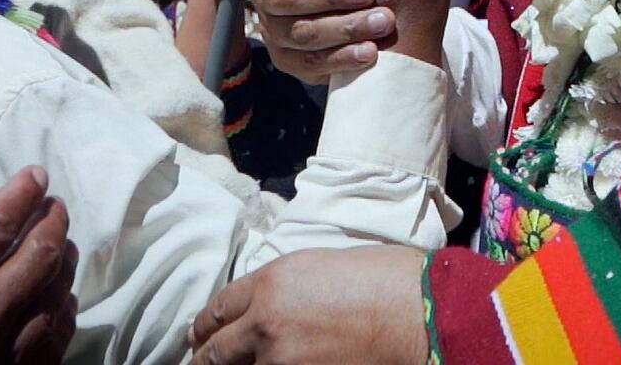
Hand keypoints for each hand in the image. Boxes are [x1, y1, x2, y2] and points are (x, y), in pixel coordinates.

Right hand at [0, 167, 76, 364]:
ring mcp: (2, 356)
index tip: (36, 175)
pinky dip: (64, 313)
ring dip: (64, 265)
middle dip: (55, 222)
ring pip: (56, 297)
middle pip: (41, 256)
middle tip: (56, 204)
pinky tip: (62, 305)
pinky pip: (54, 342)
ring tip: (64, 246)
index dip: (21, 195)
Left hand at [188, 246, 427, 364]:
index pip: (218, 308)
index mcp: (271, 284)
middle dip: (206, 358)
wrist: (420, 313)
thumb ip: (283, 288)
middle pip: (215, 351)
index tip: (200, 334)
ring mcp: (281, 363)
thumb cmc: (385, 280)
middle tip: (201, 361)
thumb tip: (266, 308)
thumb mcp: (322, 265)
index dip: (204, 325)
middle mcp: (265, 324)